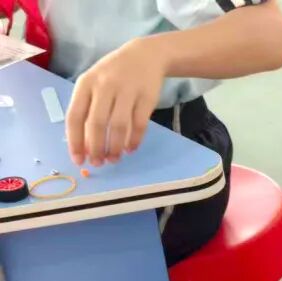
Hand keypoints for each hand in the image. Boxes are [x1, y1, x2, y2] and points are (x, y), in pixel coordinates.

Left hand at [66, 39, 166, 166]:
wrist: (144, 56)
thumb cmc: (113, 75)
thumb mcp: (94, 84)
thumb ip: (87, 108)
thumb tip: (83, 144)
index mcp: (85, 84)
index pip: (75, 116)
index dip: (75, 141)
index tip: (78, 160)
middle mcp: (104, 87)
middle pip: (96, 124)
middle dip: (95, 148)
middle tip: (97, 163)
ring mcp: (127, 91)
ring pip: (118, 126)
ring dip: (115, 147)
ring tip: (114, 159)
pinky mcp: (146, 98)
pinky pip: (139, 125)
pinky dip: (134, 140)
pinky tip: (130, 149)